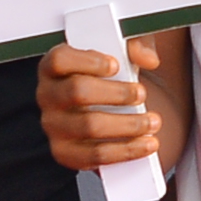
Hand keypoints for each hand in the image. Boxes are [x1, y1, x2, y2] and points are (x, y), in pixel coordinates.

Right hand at [39, 38, 161, 172]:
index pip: (59, 60)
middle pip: (77, 91)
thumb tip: (147, 58)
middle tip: (142, 94)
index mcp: (54, 68)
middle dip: (116, 93)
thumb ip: (137, 45)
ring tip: (152, 121)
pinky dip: (125, 151)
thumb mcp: (125, 51)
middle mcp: (48, 96)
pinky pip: (95, 155)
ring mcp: (54, 126)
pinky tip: (146, 144)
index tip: (115, 65)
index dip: (87, 61)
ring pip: (89, 125)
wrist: (114, 110)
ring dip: (128, 124)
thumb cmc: (115, 75)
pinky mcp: (66, 153)